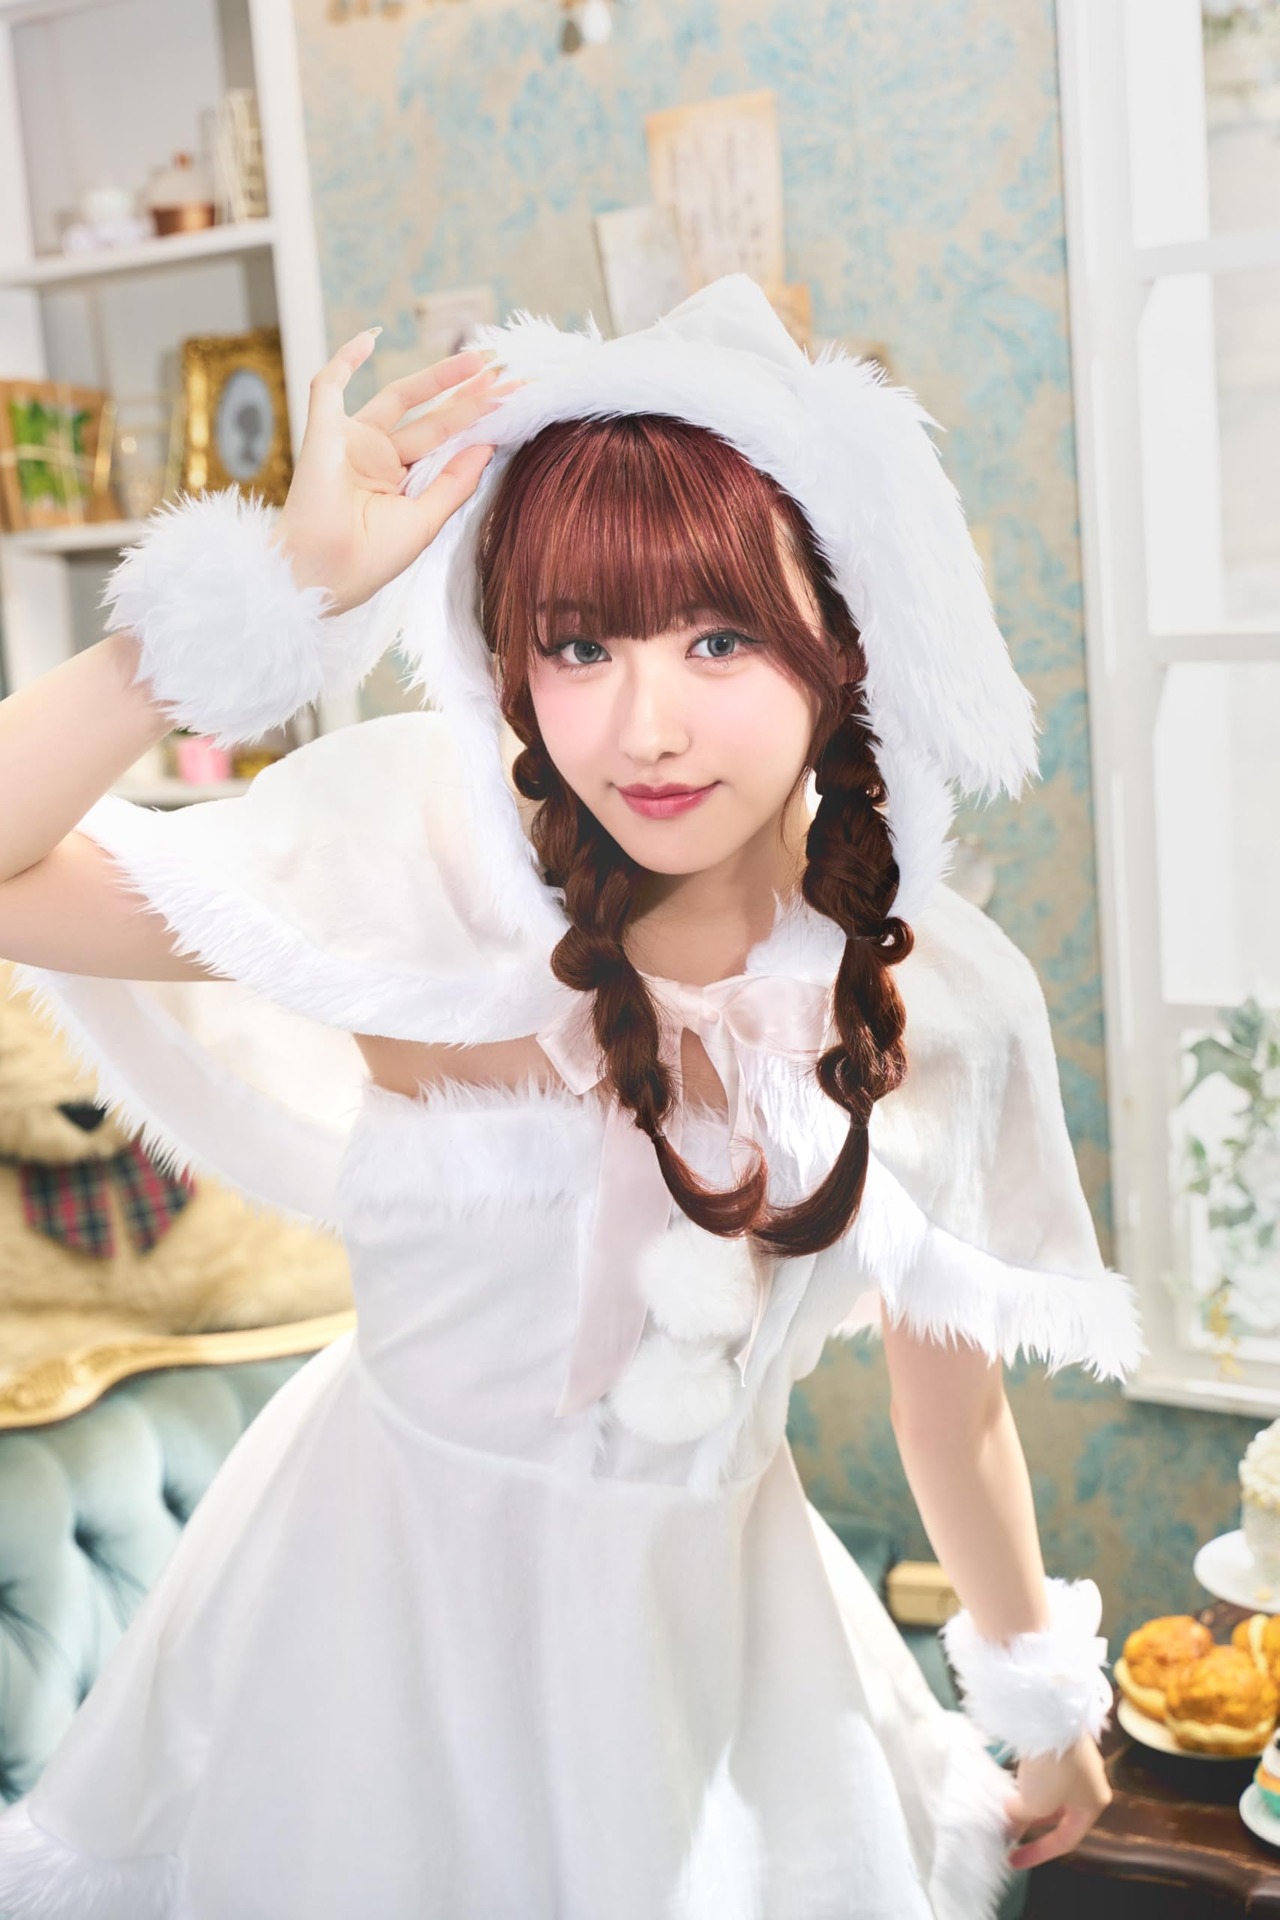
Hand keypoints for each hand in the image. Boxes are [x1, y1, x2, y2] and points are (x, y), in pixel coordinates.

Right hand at [275, 327, 522, 614]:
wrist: (326, 572)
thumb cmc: (370, 559)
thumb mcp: (426, 520)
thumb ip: (456, 482)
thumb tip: (487, 444)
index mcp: (401, 484)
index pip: (446, 446)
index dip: (478, 425)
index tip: (513, 406)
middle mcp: (379, 460)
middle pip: (431, 419)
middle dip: (468, 398)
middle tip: (504, 376)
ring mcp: (353, 443)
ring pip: (398, 397)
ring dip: (436, 376)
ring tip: (478, 359)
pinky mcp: (324, 432)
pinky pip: (327, 385)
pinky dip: (344, 360)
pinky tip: (369, 338)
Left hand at [1002, 1730, 1111, 1870]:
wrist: (1052, 1715)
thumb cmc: (1052, 1768)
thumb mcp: (1034, 1803)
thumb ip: (1020, 1819)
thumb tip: (1009, 1824)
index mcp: (1093, 1804)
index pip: (1067, 1840)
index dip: (1038, 1853)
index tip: (1012, 1860)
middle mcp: (1091, 1783)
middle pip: (1060, 1814)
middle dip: (1032, 1824)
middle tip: (1007, 1830)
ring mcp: (1078, 1759)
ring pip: (1052, 1791)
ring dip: (1030, 1800)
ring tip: (1005, 1806)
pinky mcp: (1063, 1741)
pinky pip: (1047, 1770)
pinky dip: (1031, 1779)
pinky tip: (1014, 1780)